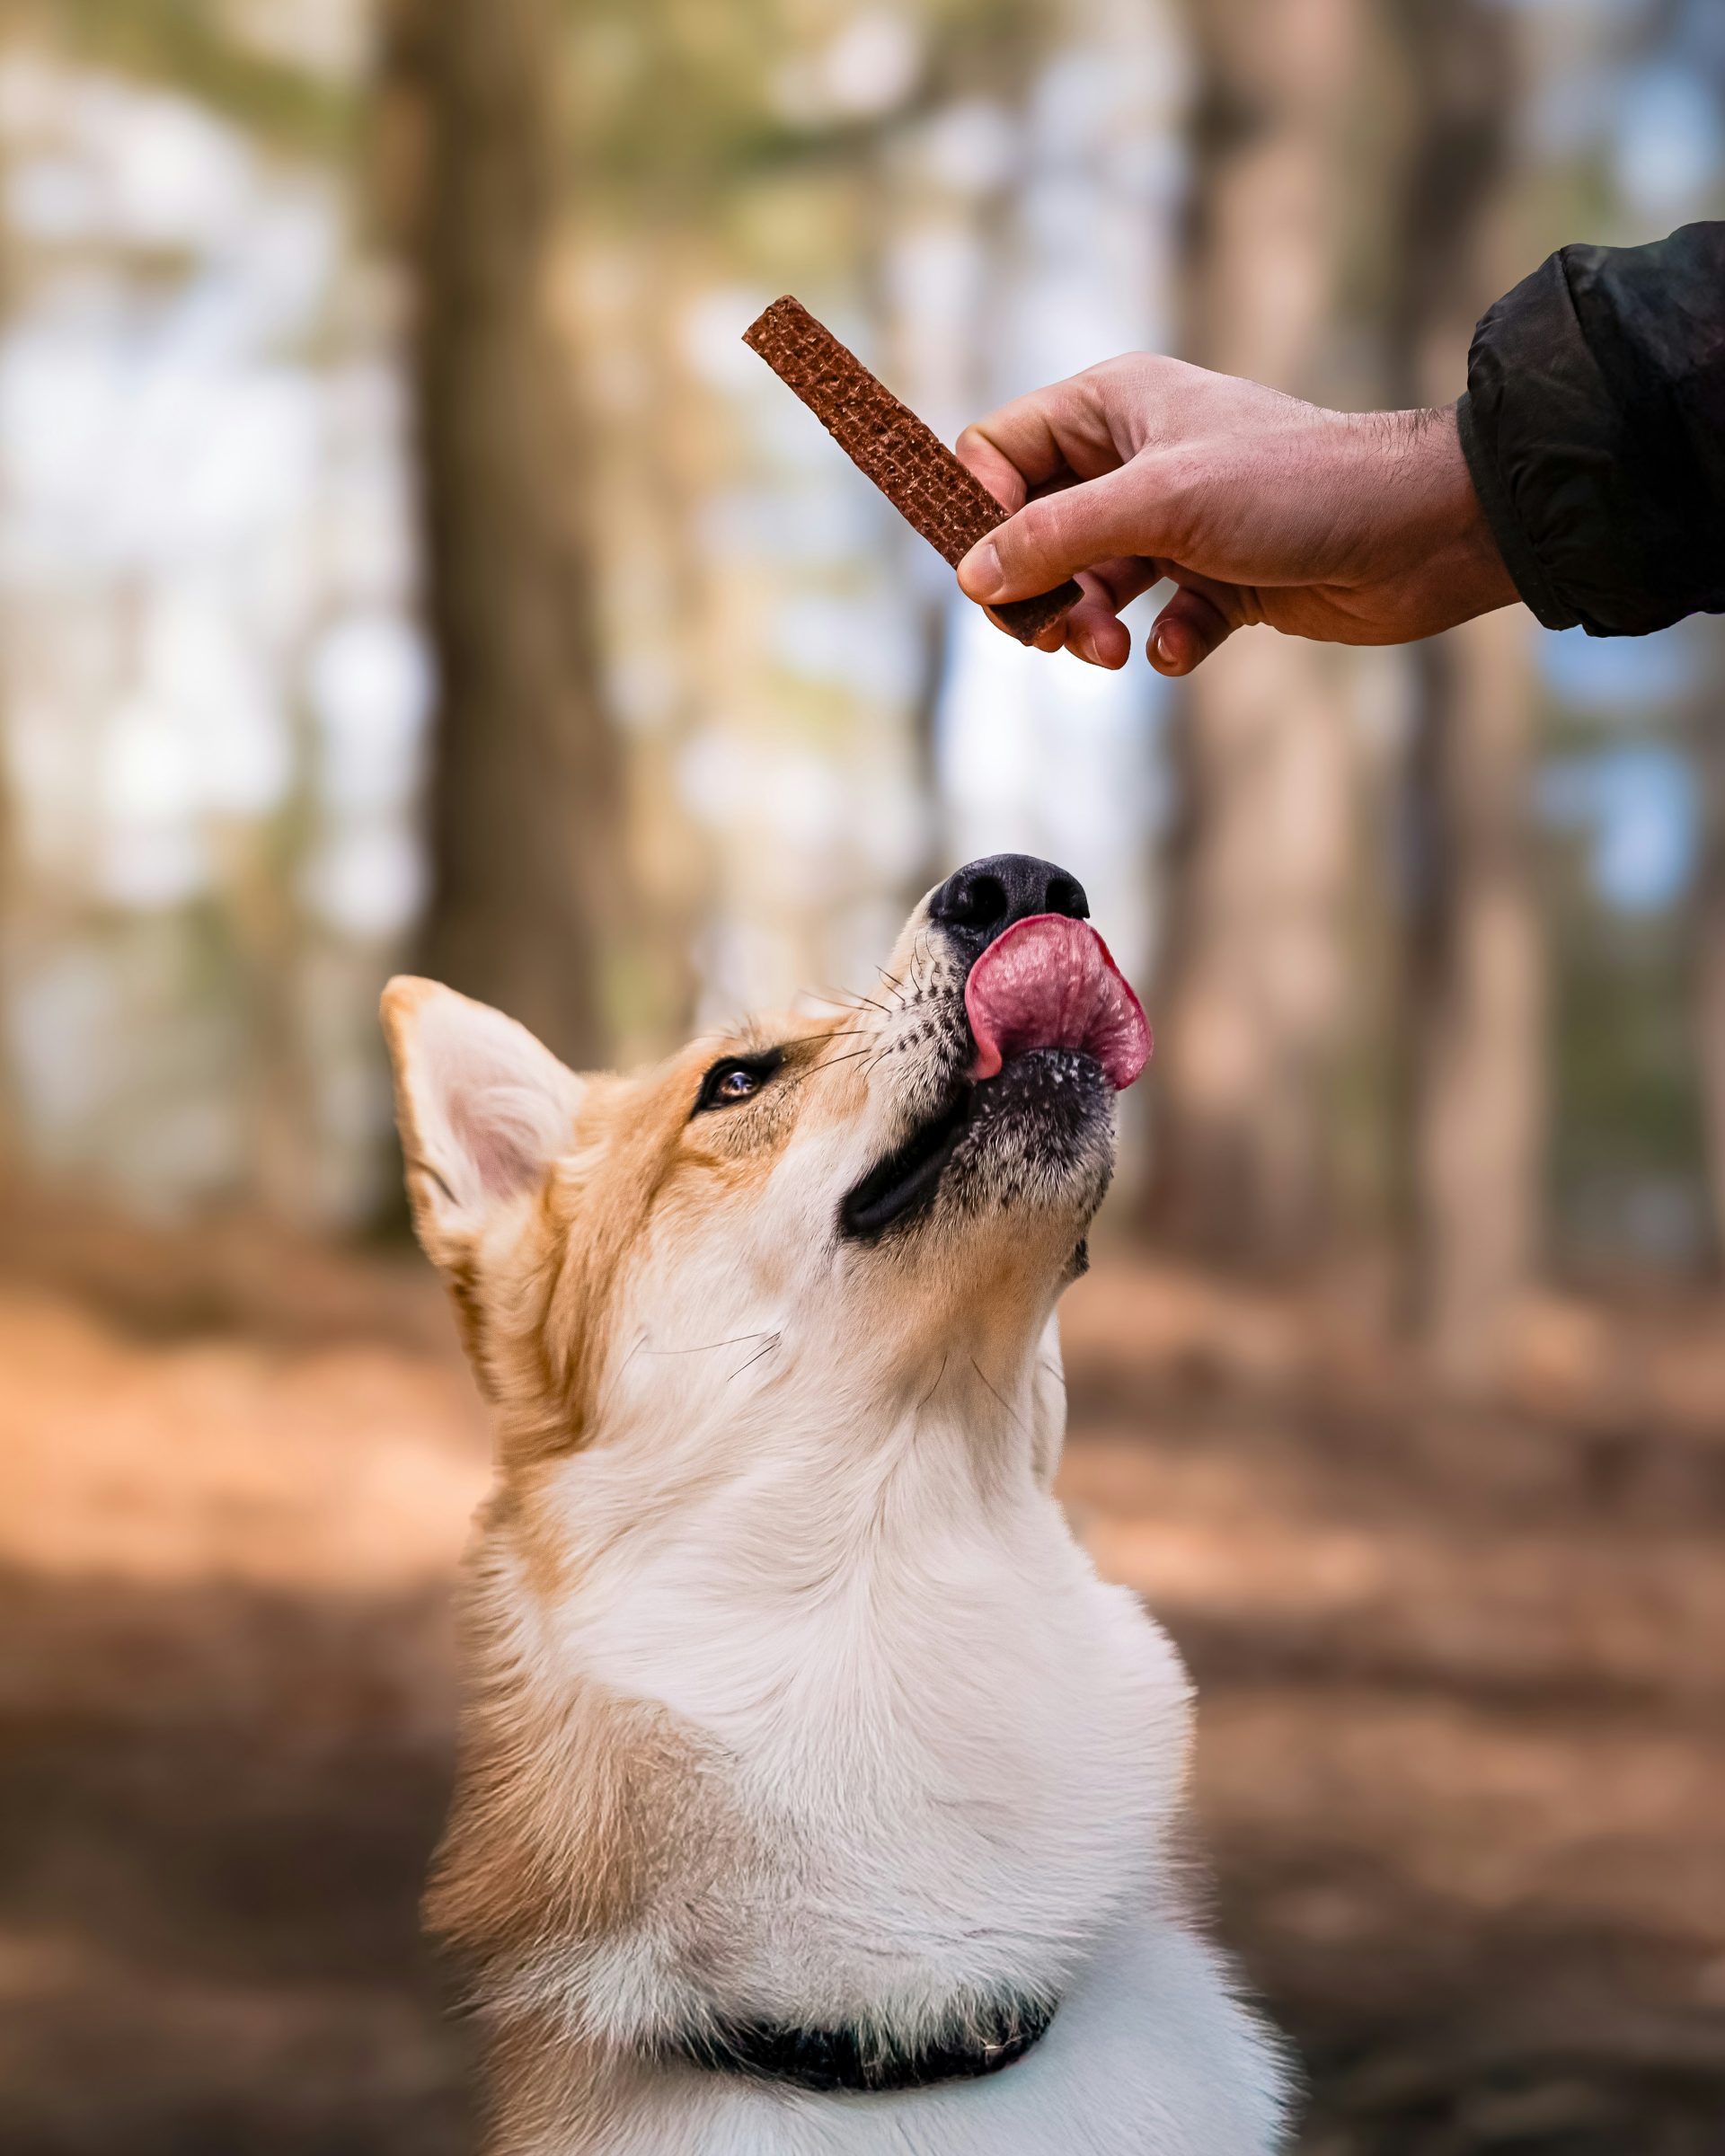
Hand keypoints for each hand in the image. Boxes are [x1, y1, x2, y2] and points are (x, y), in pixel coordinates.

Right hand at [953, 356, 1518, 672]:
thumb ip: (1056, 538)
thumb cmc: (1297, 487)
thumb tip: (973, 578)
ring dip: (1090, 626)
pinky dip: (1163, 643)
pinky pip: (1157, 621)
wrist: (1421, 534)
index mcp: (1113, 407)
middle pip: (1033, 530)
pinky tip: (1186, 648)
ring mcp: (1178, 522)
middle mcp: (1137, 458)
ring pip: (1090, 584)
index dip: (980, 514)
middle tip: (1054, 635)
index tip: (989, 576)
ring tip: (1112, 653)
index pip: (999, 452)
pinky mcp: (1219, 579)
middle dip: (1036, 589)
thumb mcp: (1160, 504)